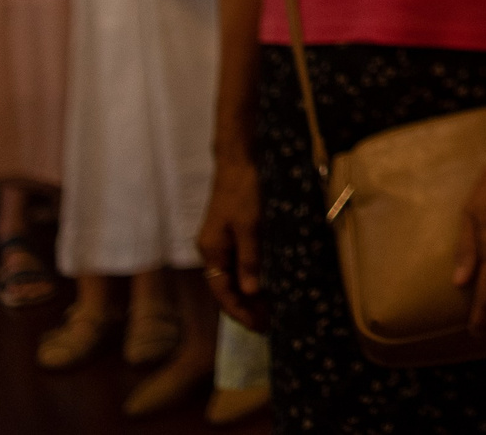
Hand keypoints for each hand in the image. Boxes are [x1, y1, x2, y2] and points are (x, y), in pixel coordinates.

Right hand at [198, 147, 269, 327]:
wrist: (240, 159)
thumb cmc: (244, 190)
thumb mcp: (250, 226)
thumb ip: (249, 259)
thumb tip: (250, 291)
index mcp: (212, 251)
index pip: (223, 292)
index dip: (240, 312)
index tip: (259, 326)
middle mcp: (214, 250)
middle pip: (228, 288)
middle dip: (247, 307)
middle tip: (271, 323)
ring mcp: (223, 242)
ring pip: (235, 277)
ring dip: (251, 294)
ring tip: (273, 309)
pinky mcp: (234, 233)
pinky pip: (241, 263)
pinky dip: (254, 277)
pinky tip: (269, 283)